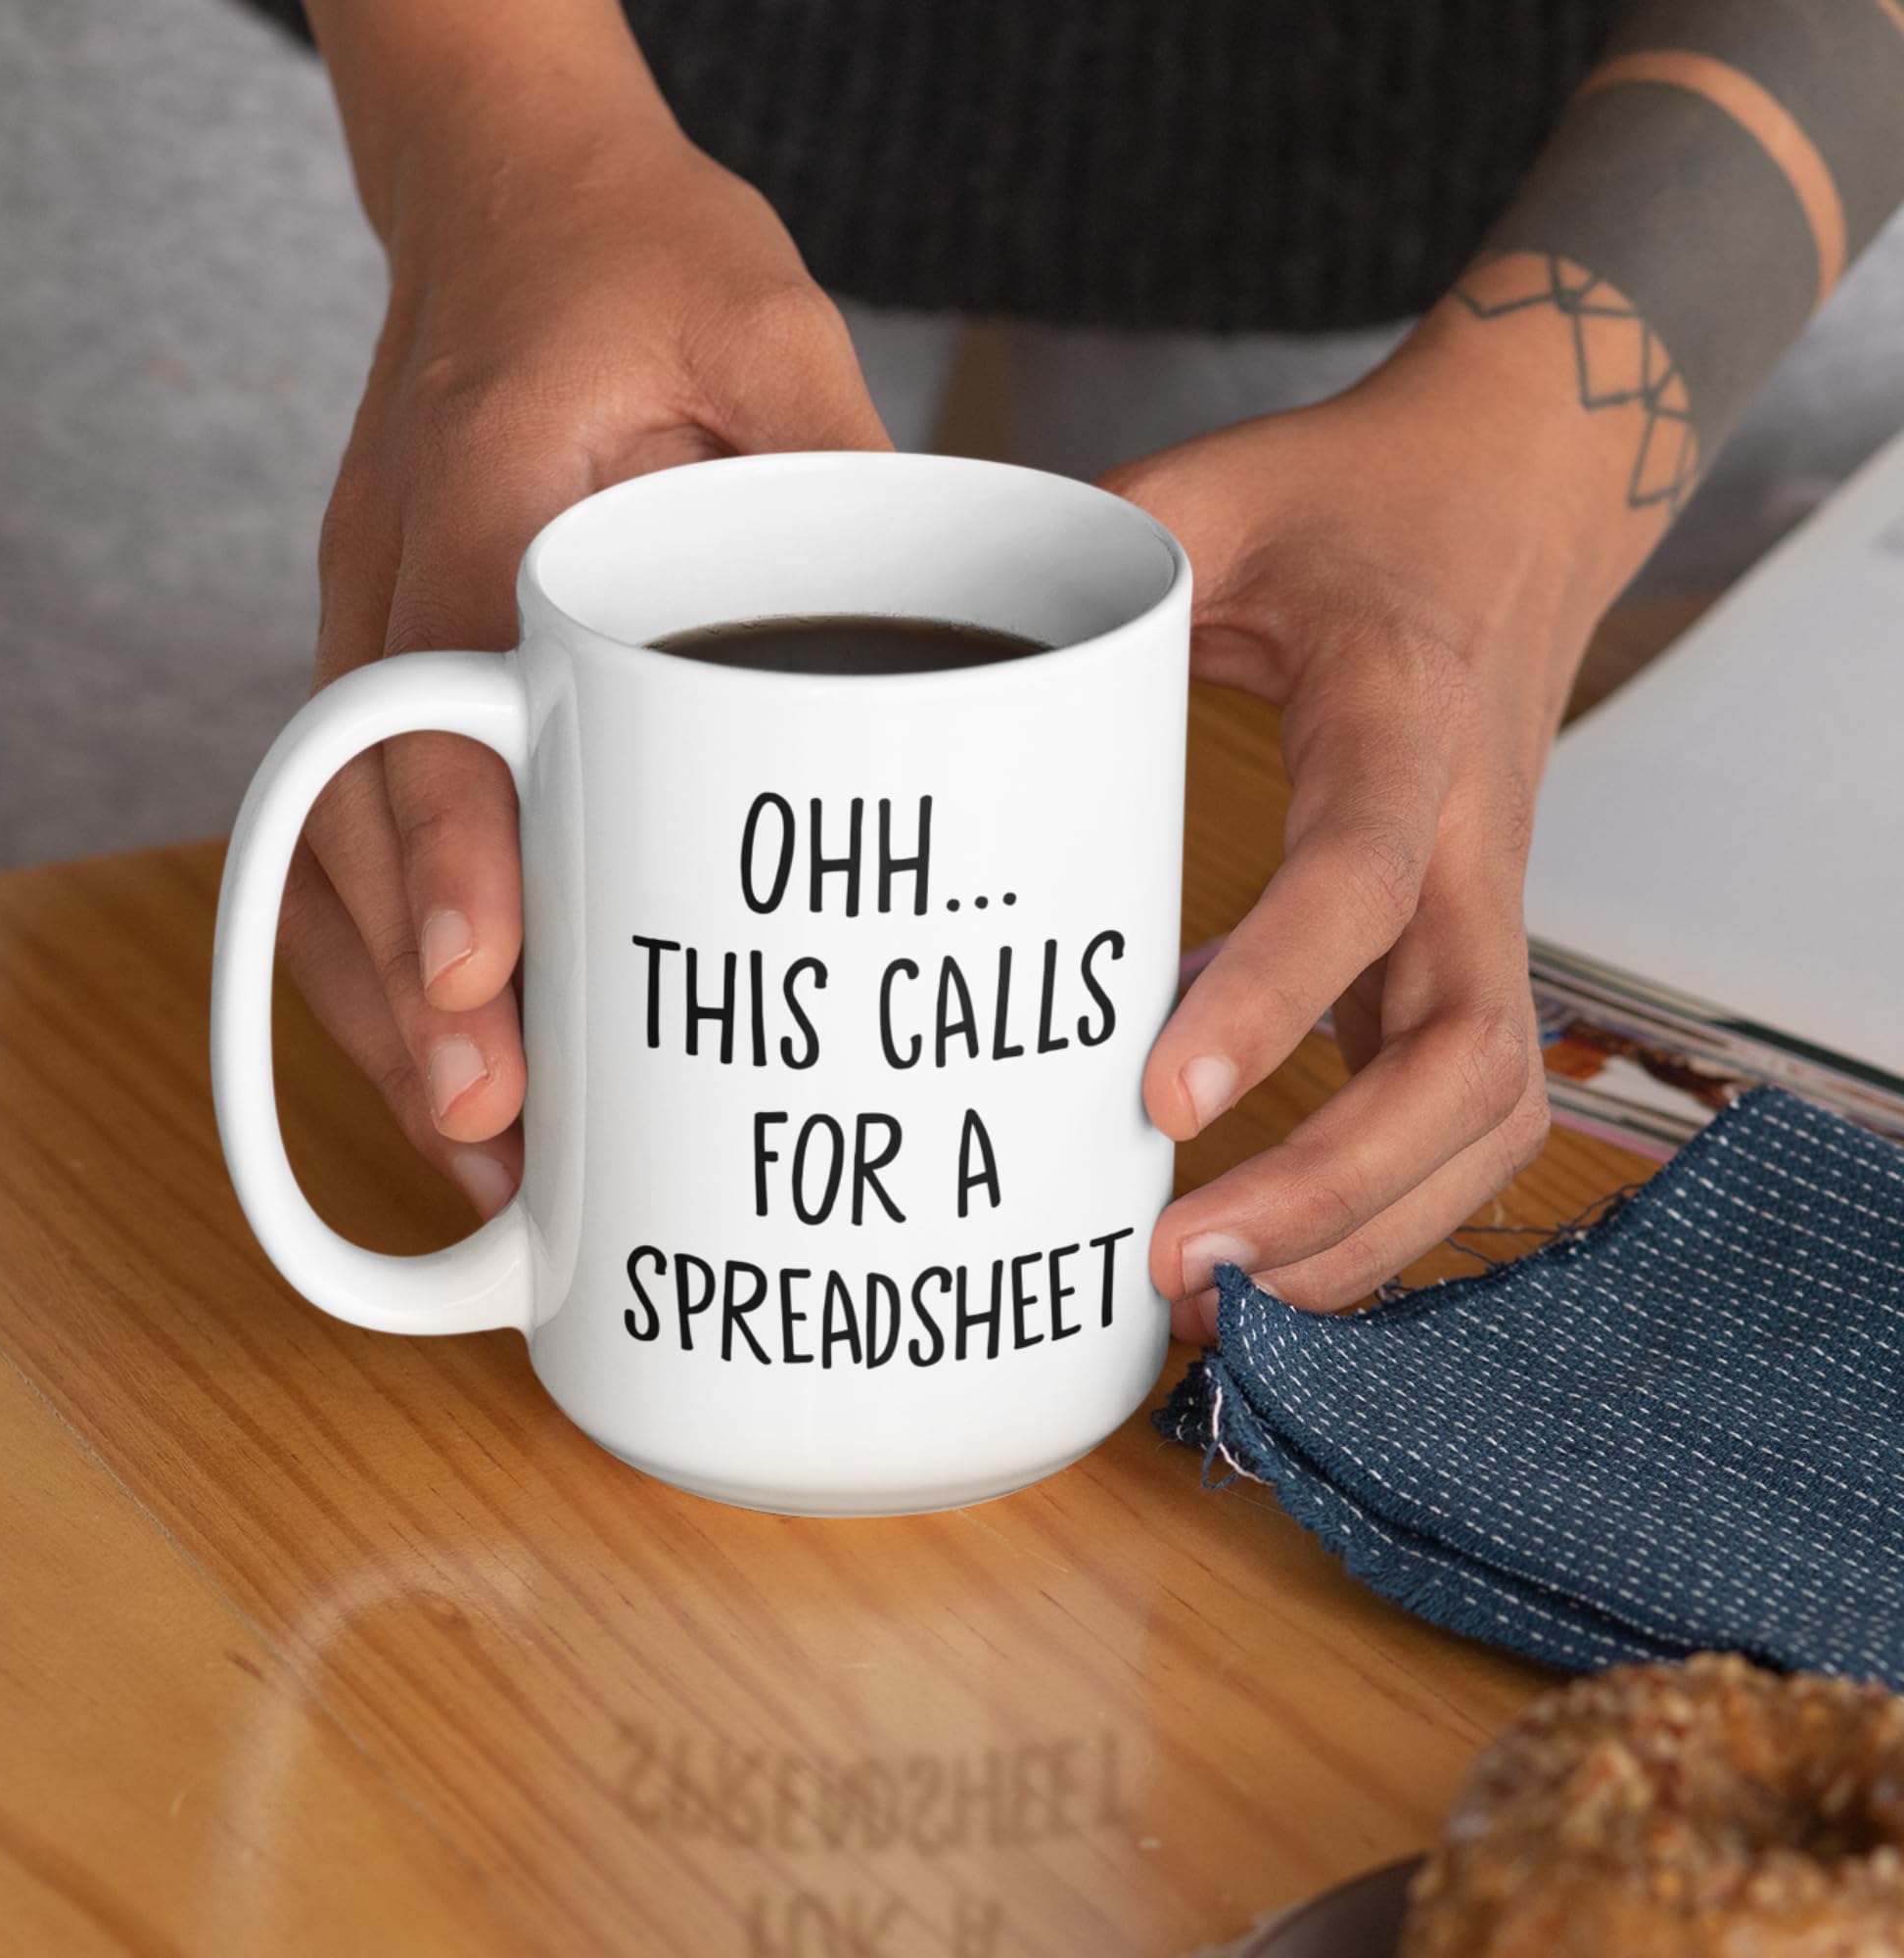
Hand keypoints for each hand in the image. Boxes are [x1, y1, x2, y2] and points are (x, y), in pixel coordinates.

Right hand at [279, 126, 889, 1217]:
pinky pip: (362, 829)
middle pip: (352, 813)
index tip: (483, 977)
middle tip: (495, 1131)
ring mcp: (375, 629)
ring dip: (389, 1005)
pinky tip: (470, 1048)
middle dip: (410, 988)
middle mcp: (394, 582)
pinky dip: (397, 950)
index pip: (433, 691)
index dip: (447, 844)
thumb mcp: (768, 324)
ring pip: (331, 845)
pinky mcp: (402, 665)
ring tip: (482, 1153)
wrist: (515, 198)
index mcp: (480, 496)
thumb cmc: (638, 257)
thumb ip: (837, 468)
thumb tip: (948, 645)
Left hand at [1103, 354, 1629, 1330]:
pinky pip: (1465, 1107)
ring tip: (1218, 1299)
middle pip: (1465, 1060)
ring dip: (1371, 1228)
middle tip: (1177, 1267)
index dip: (1274, 998)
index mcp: (1403, 721)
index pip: (1363, 882)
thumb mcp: (1217, 491)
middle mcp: (1472, 841)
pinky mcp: (1468, 947)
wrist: (1521, 496)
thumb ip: (1087, 556)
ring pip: (1490, 1115)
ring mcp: (1486, 908)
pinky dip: (1387, 1200)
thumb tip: (925, 629)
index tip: (1158, 1101)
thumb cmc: (1364, 501)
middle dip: (1335, 1188)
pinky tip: (1268, 1239)